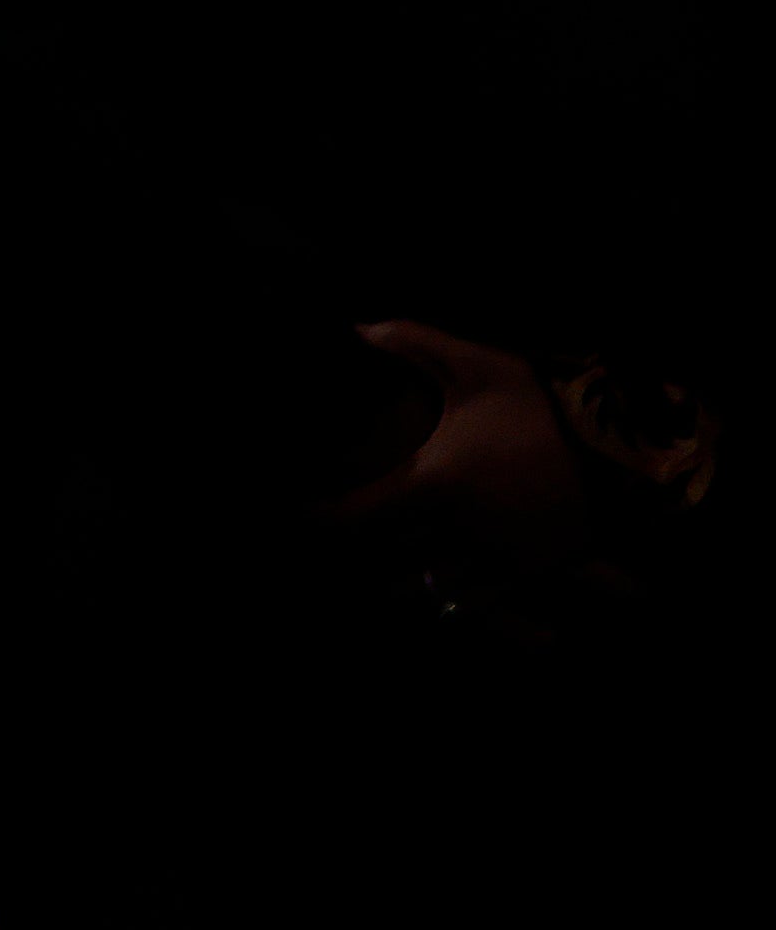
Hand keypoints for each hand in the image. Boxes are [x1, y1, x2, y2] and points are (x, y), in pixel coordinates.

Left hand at [331, 320, 589, 590]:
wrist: (623, 450)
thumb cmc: (542, 407)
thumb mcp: (476, 367)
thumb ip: (413, 342)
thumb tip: (359, 326)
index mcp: (435, 482)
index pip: (360, 515)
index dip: (325, 519)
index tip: (306, 515)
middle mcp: (458, 528)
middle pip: (389, 556)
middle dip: (364, 553)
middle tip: (346, 543)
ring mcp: (494, 556)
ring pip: (431, 585)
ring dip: (406, 579)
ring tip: (384, 570)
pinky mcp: (528, 573)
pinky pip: (477, 603)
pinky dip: (453, 601)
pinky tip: (439, 586)